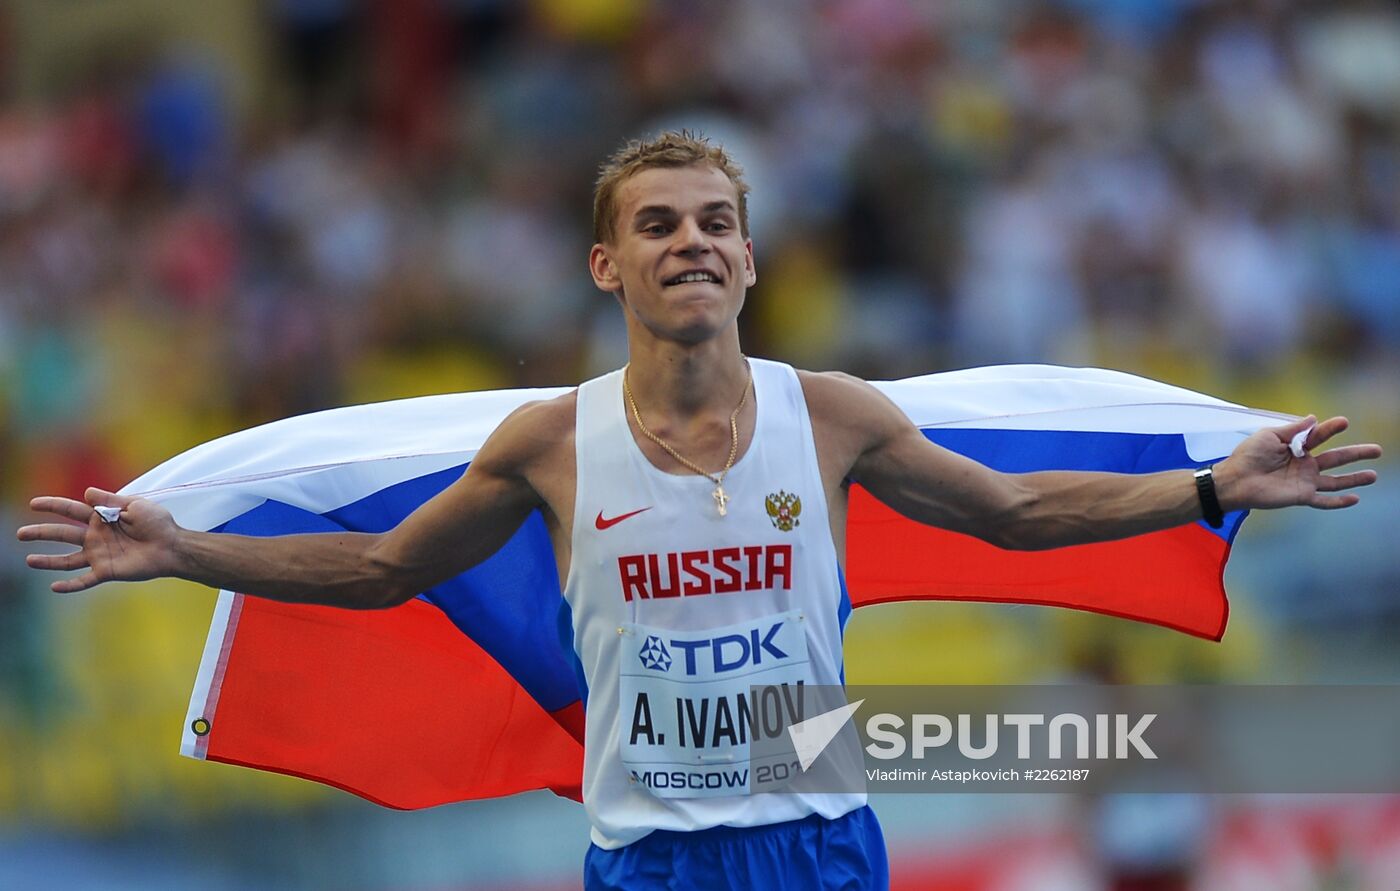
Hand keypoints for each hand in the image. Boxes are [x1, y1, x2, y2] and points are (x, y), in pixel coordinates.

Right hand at [16, 488, 181, 592]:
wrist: (172, 546)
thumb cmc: (157, 523)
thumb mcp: (135, 505)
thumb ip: (110, 500)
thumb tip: (86, 492)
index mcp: (101, 517)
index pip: (71, 510)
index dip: (52, 506)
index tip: (33, 503)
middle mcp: (95, 537)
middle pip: (62, 534)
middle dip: (41, 533)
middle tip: (20, 533)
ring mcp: (99, 555)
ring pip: (67, 560)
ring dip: (48, 561)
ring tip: (29, 560)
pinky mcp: (106, 571)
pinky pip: (84, 580)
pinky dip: (70, 585)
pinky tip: (54, 587)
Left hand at [1216, 415, 1382, 511]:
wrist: (1234, 479)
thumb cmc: (1248, 455)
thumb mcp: (1269, 436)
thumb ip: (1293, 430)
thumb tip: (1314, 417)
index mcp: (1296, 447)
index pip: (1320, 436)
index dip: (1331, 429)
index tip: (1344, 422)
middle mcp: (1304, 464)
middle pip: (1336, 458)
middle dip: (1356, 453)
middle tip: (1377, 449)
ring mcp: (1304, 481)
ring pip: (1335, 481)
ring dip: (1354, 479)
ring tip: (1373, 475)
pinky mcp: (1300, 496)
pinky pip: (1323, 500)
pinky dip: (1338, 502)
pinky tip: (1355, 498)